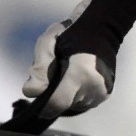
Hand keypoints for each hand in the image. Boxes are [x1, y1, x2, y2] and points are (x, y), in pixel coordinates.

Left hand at [21, 0, 116, 117]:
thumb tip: (31, 92)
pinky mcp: (104, 96)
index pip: (57, 102)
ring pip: (70, 106)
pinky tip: (75, 78)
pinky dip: (73, 94)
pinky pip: (80, 103)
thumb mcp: (49, 42)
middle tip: (52, 73)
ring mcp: (101, 94)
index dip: (43, 102)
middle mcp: (94, 88)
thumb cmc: (72, 32)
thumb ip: (39, 67)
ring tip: (66, 73)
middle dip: (51, 94)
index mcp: (81, 72)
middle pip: (61, 106)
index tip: (36, 90)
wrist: (102, 29)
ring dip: (62, 95)